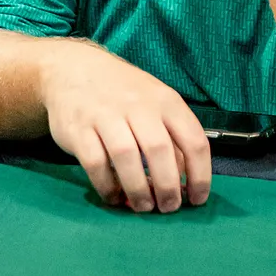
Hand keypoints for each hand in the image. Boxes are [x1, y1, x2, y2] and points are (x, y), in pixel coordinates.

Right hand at [39, 41, 211, 213]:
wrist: (75, 68)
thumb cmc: (124, 92)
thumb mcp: (156, 103)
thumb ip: (172, 135)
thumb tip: (186, 178)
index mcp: (166, 101)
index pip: (193, 141)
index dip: (200, 175)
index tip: (197, 199)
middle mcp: (138, 105)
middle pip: (159, 151)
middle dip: (168, 187)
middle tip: (168, 207)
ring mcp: (106, 115)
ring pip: (127, 157)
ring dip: (138, 189)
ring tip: (143, 206)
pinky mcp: (79, 129)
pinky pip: (95, 163)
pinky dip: (107, 186)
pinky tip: (114, 195)